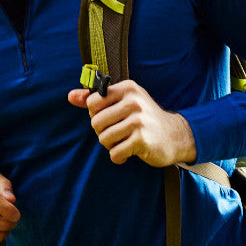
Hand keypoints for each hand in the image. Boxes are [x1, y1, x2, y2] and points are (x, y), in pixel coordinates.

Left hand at [67, 79, 196, 166]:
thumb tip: (70, 96)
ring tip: (123, 142)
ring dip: (111, 146)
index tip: (110, 118)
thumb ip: (95, 99)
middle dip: (103, 132)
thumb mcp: (123, 102)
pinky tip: (129, 152)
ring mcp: (139, 121)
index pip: (92, 102)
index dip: (96, 115)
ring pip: (104, 139)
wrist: (175, 135)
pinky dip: (119, 156)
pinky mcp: (142, 140)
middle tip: (117, 133)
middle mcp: (133, 102)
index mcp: (127, 88)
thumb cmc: (144, 118)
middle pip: (96, 123)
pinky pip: (115, 153)